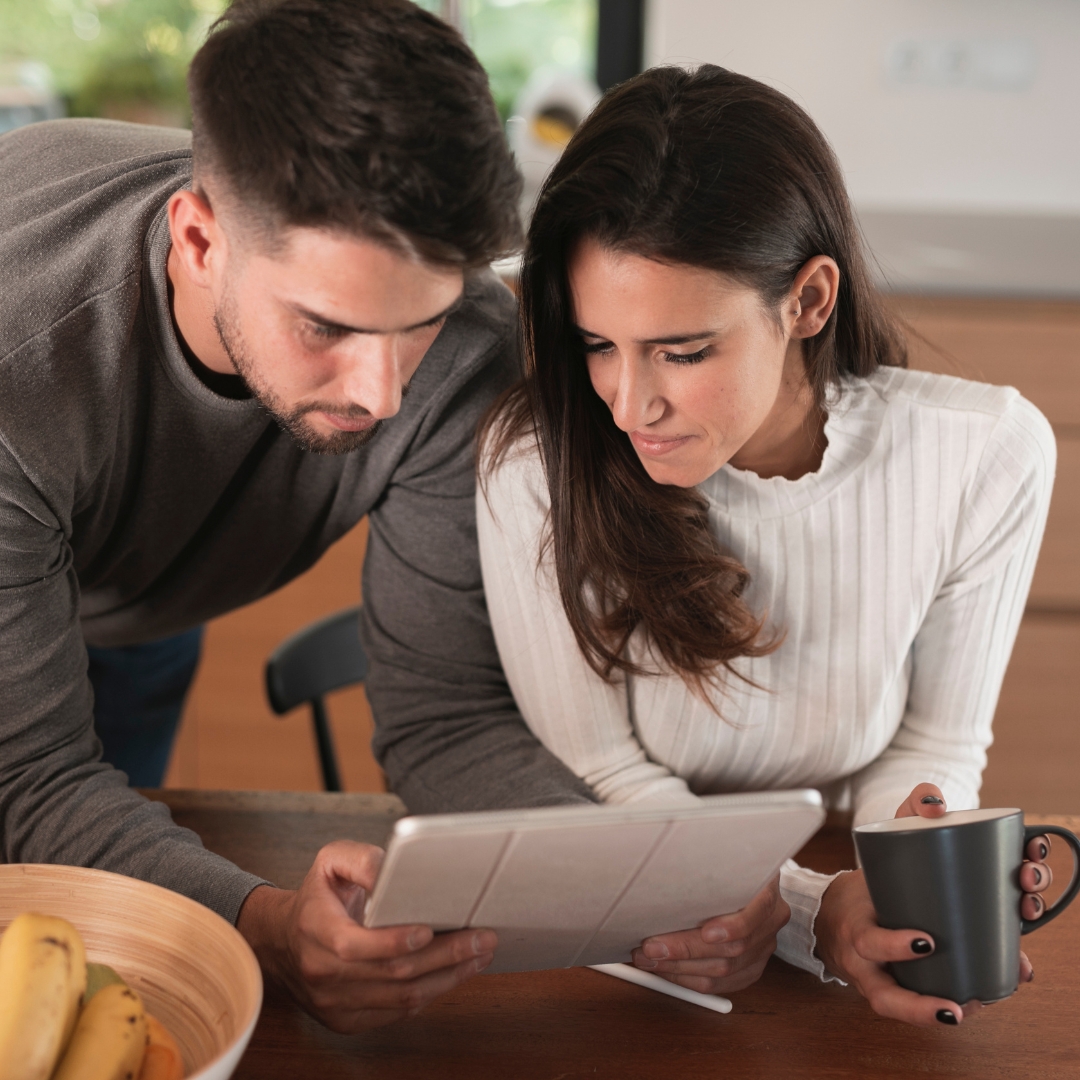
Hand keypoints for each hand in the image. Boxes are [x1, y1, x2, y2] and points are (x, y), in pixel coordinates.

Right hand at [236, 840, 495, 1031]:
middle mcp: (323, 973)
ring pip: (401, 999)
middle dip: (444, 956)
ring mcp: (335, 1003)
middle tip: (481, 937)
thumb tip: (391, 869)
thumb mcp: (330, 862)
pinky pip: (398, 1013)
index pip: (355, 946)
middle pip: (392, 974)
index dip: (394, 941)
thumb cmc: (317, 897)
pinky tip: (455, 973)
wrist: (283, 942)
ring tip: (479, 954)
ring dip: (447, 978)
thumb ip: (360, 859)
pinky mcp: (348, 1020)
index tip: (429, 930)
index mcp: (316, 931)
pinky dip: (431, 993)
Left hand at [629, 874, 788, 994]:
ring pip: (723, 972)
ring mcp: (763, 948)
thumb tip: (660, 879)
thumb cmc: (727, 866)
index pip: (754, 914)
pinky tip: (666, 971)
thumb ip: (703, 869)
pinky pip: (721, 985)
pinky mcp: (752, 968)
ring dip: (680, 969)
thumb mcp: (721, 858)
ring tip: (649, 959)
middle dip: (686, 950)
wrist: (749, 876)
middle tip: (651, 947)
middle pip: (733, 949)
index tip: (706, 932)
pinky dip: (689, 980)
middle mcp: (770, 923)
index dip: (733, 927)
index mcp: (767, 893)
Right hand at [814, 783, 1047, 1025]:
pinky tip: (964, 1009)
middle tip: (955, 1002)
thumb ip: (905, 819)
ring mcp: (871, 981)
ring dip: (927, 1015)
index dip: (895, 945)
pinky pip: (903, 1010)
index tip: (928, 942)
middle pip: (881, 991)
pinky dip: (932, 1012)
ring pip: (894, 1009)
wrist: (830, 914)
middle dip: (915, 1000)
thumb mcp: (876, 852)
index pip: (867, 937)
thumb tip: (935, 800)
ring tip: (965, 1011)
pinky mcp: (884, 991)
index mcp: (855, 924)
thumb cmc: (865, 883)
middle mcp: (860, 961)